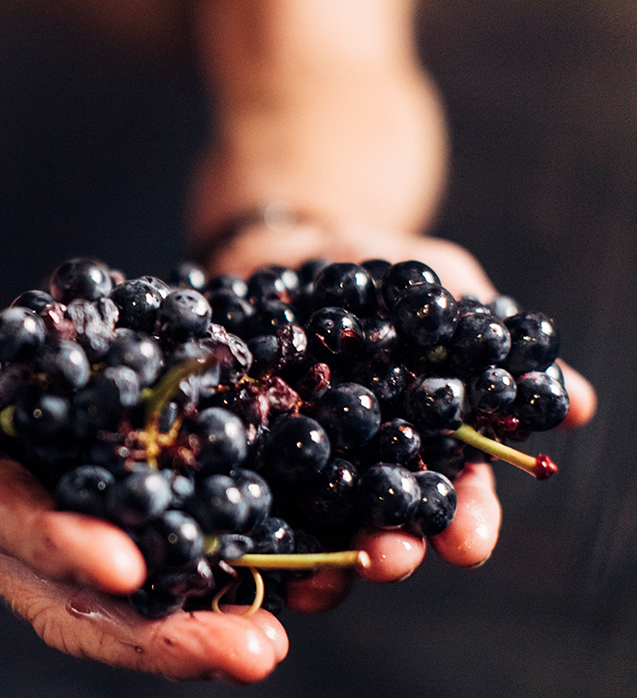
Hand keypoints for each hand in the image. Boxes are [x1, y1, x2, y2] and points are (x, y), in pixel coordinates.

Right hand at [0, 273, 288, 681]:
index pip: (1, 528)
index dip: (55, 547)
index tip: (125, 564)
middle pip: (81, 603)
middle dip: (163, 633)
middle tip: (257, 654)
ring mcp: (44, 525)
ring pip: (128, 595)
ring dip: (207, 616)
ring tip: (293, 631)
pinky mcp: (80, 502)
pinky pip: (151, 544)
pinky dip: (213, 564)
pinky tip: (288, 570)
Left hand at [198, 225, 596, 610]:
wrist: (296, 244)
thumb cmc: (384, 270)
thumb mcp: (443, 289)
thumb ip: (494, 340)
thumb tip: (578, 401)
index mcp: (426, 442)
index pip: (455, 496)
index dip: (464, 522)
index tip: (467, 544)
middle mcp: (366, 464)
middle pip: (382, 522)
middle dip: (392, 549)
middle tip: (390, 563)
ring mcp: (303, 459)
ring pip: (312, 521)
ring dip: (318, 554)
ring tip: (320, 574)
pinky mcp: (246, 444)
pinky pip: (243, 483)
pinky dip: (243, 507)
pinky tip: (241, 528)